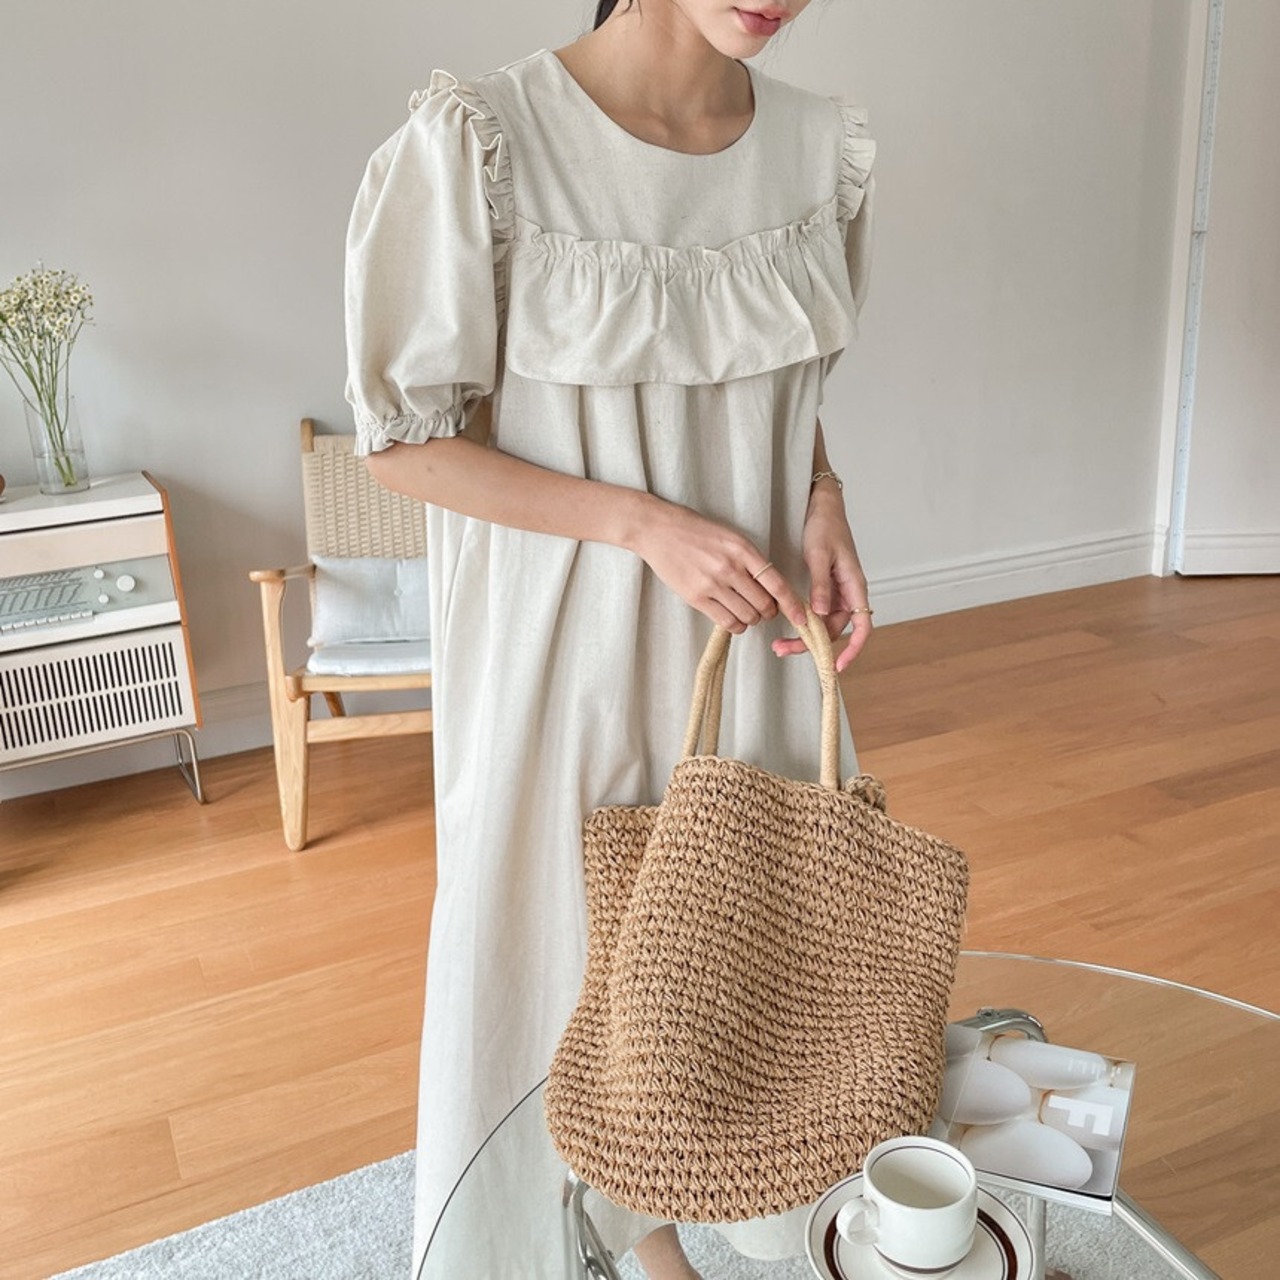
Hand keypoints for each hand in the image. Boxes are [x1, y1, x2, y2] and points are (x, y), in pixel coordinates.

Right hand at [630, 497, 807, 633]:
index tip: (801, 618)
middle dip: (768, 612)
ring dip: (751, 619)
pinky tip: (732, 616)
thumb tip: (769, 587)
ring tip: (745, 611)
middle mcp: (730, 568)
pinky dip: (735, 625)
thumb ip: (750, 560)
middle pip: (764, 605)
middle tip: (764, 608)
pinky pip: (727, 622)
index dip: (792, 605)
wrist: (659, 529)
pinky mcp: (696, 598)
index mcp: (743, 550)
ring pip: (747, 616)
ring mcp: (712, 584)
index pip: (776, 584)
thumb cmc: (695, 531)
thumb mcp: (730, 537)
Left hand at [771, 481, 871, 671]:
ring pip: (823, 624)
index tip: (837, 665)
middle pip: (834, 631)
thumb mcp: (819, 555)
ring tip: (778, 643)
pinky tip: (785, 626)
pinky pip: (816, 613)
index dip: (853, 649)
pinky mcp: (824, 587)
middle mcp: (848, 593)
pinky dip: (802, 622)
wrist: (821, 505)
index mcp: (854, 585)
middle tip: (782, 649)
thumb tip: (821, 613)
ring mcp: (836, 592)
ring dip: (803, 636)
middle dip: (812, 645)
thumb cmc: (825, 525)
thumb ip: (820, 585)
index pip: (862, 626)